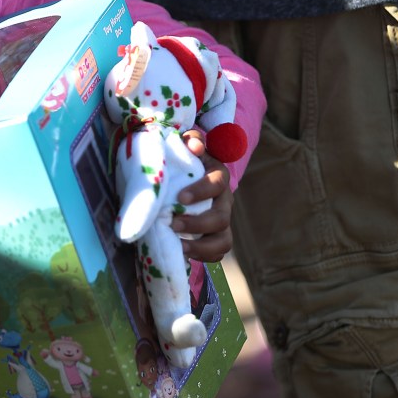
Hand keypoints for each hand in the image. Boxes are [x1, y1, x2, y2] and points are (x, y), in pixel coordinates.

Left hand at [171, 130, 233, 261]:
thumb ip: (191, 140)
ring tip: (180, 247)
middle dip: (198, 223)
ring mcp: (221, 221)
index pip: (218, 183)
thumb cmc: (183, 158)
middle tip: (173, 224)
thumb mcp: (185, 145)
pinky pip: (217, 253)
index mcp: (218, 176)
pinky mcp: (215, 237)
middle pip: (221, 217)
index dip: (202, 191)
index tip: (180, 197)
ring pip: (223, 240)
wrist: (184, 174)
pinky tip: (183, 254)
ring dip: (202, 246)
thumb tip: (194, 144)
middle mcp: (224, 200)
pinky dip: (203, 257)